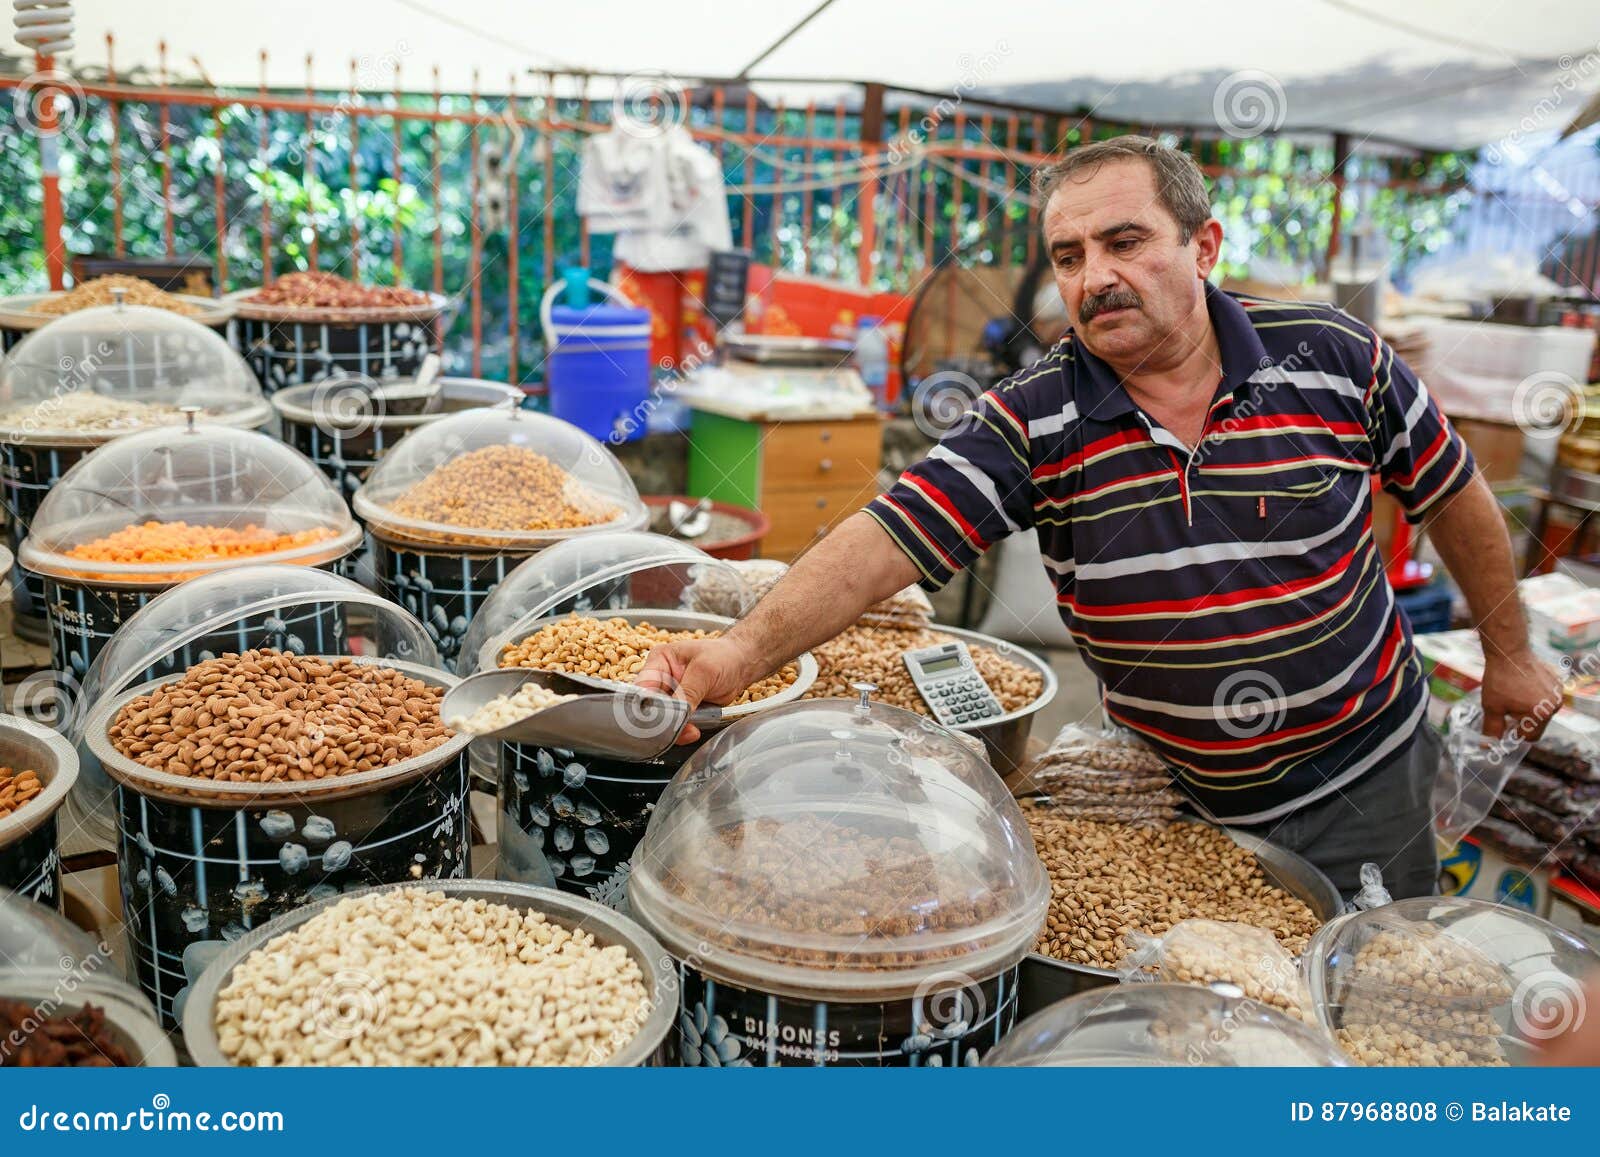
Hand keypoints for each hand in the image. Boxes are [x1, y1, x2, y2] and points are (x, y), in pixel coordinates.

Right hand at [636, 636, 759, 743]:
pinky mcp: (681, 709)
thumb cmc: (723, 656)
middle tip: (676, 728)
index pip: (644, 686)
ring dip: (674, 729)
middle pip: (650, 706)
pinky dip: (683, 732)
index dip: (647, 704)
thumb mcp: (705, 670)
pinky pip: (675, 725)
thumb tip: (676, 713)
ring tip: (691, 730)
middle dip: (663, 721)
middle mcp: (661, 679)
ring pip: (661, 719)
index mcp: (660, 661)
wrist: (740, 665)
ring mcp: (670, 695)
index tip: (657, 719)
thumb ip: (688, 691)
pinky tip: (693, 731)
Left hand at [1480, 648, 1562, 740]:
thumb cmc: (1500, 679)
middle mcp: (1553, 706)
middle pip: (1537, 725)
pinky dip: (1535, 698)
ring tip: (1514, 696)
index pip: (1530, 737)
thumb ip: (1493, 728)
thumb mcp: (1492, 707)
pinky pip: (1546, 699)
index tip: (1505, 728)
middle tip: (1507, 710)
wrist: (1509, 652)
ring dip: (1529, 710)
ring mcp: (1557, 694)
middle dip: (1522, 722)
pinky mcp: (1558, 684)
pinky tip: (1522, 687)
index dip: (1515, 735)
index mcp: (1540, 714)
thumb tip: (1489, 745)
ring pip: (1542, 712)